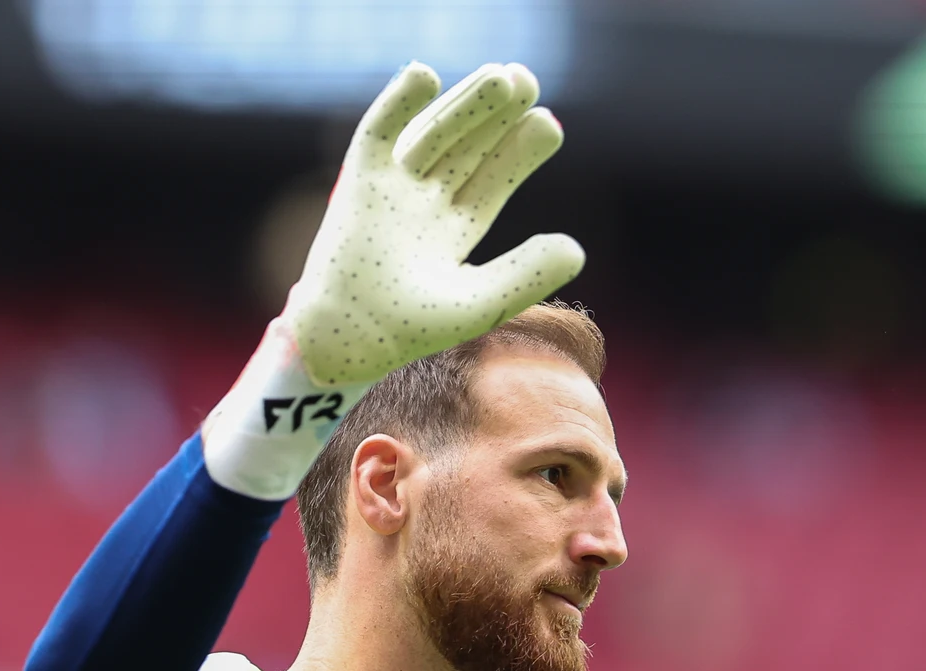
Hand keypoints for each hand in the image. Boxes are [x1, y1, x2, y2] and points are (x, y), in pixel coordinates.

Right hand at [291, 61, 583, 384]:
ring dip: (464, 105)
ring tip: (501, 77)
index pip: (495, 177)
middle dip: (497, 115)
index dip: (521, 151)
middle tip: (528, 81)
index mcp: (457, 228)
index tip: (549, 125)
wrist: (347, 340)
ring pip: (433, 134)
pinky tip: (425, 75)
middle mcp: (427, 201)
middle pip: (468, 147)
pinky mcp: (358, 182)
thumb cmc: (411, 330)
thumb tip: (578, 248)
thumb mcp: (480, 303)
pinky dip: (396, 104)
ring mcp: (392, 188)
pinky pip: (378, 134)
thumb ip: (527, 276)